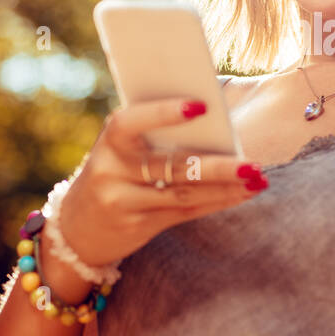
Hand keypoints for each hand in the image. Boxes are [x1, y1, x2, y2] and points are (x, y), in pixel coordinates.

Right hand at [54, 98, 266, 267]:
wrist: (77, 229)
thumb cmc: (114, 171)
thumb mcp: (121, 149)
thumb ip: (155, 134)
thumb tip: (215, 119)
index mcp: (110, 139)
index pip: (133, 122)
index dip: (164, 113)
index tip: (201, 106)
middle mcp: (112, 171)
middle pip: (172, 166)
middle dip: (218, 166)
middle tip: (254, 162)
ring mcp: (123, 201)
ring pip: (184, 193)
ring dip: (226, 187)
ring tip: (258, 178)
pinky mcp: (138, 225)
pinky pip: (185, 211)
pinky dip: (218, 201)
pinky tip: (243, 193)